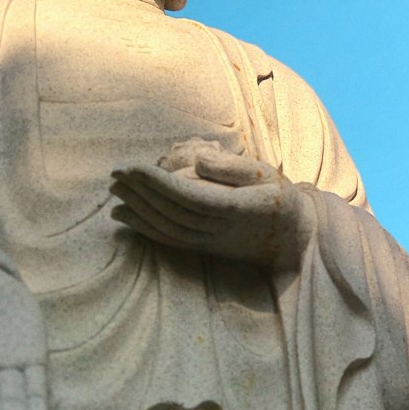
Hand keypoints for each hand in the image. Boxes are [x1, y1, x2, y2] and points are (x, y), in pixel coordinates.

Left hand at [109, 138, 313, 268]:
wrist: (294, 241)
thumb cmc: (280, 200)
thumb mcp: (266, 174)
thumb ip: (232, 168)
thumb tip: (199, 160)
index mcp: (235, 208)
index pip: (189, 196)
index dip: (157, 183)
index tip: (133, 167)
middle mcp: (219, 230)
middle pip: (171, 211)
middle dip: (140, 191)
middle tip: (114, 172)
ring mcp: (209, 243)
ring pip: (166, 227)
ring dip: (137, 208)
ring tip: (114, 189)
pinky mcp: (203, 249)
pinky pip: (168, 240)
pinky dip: (143, 228)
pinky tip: (123, 216)